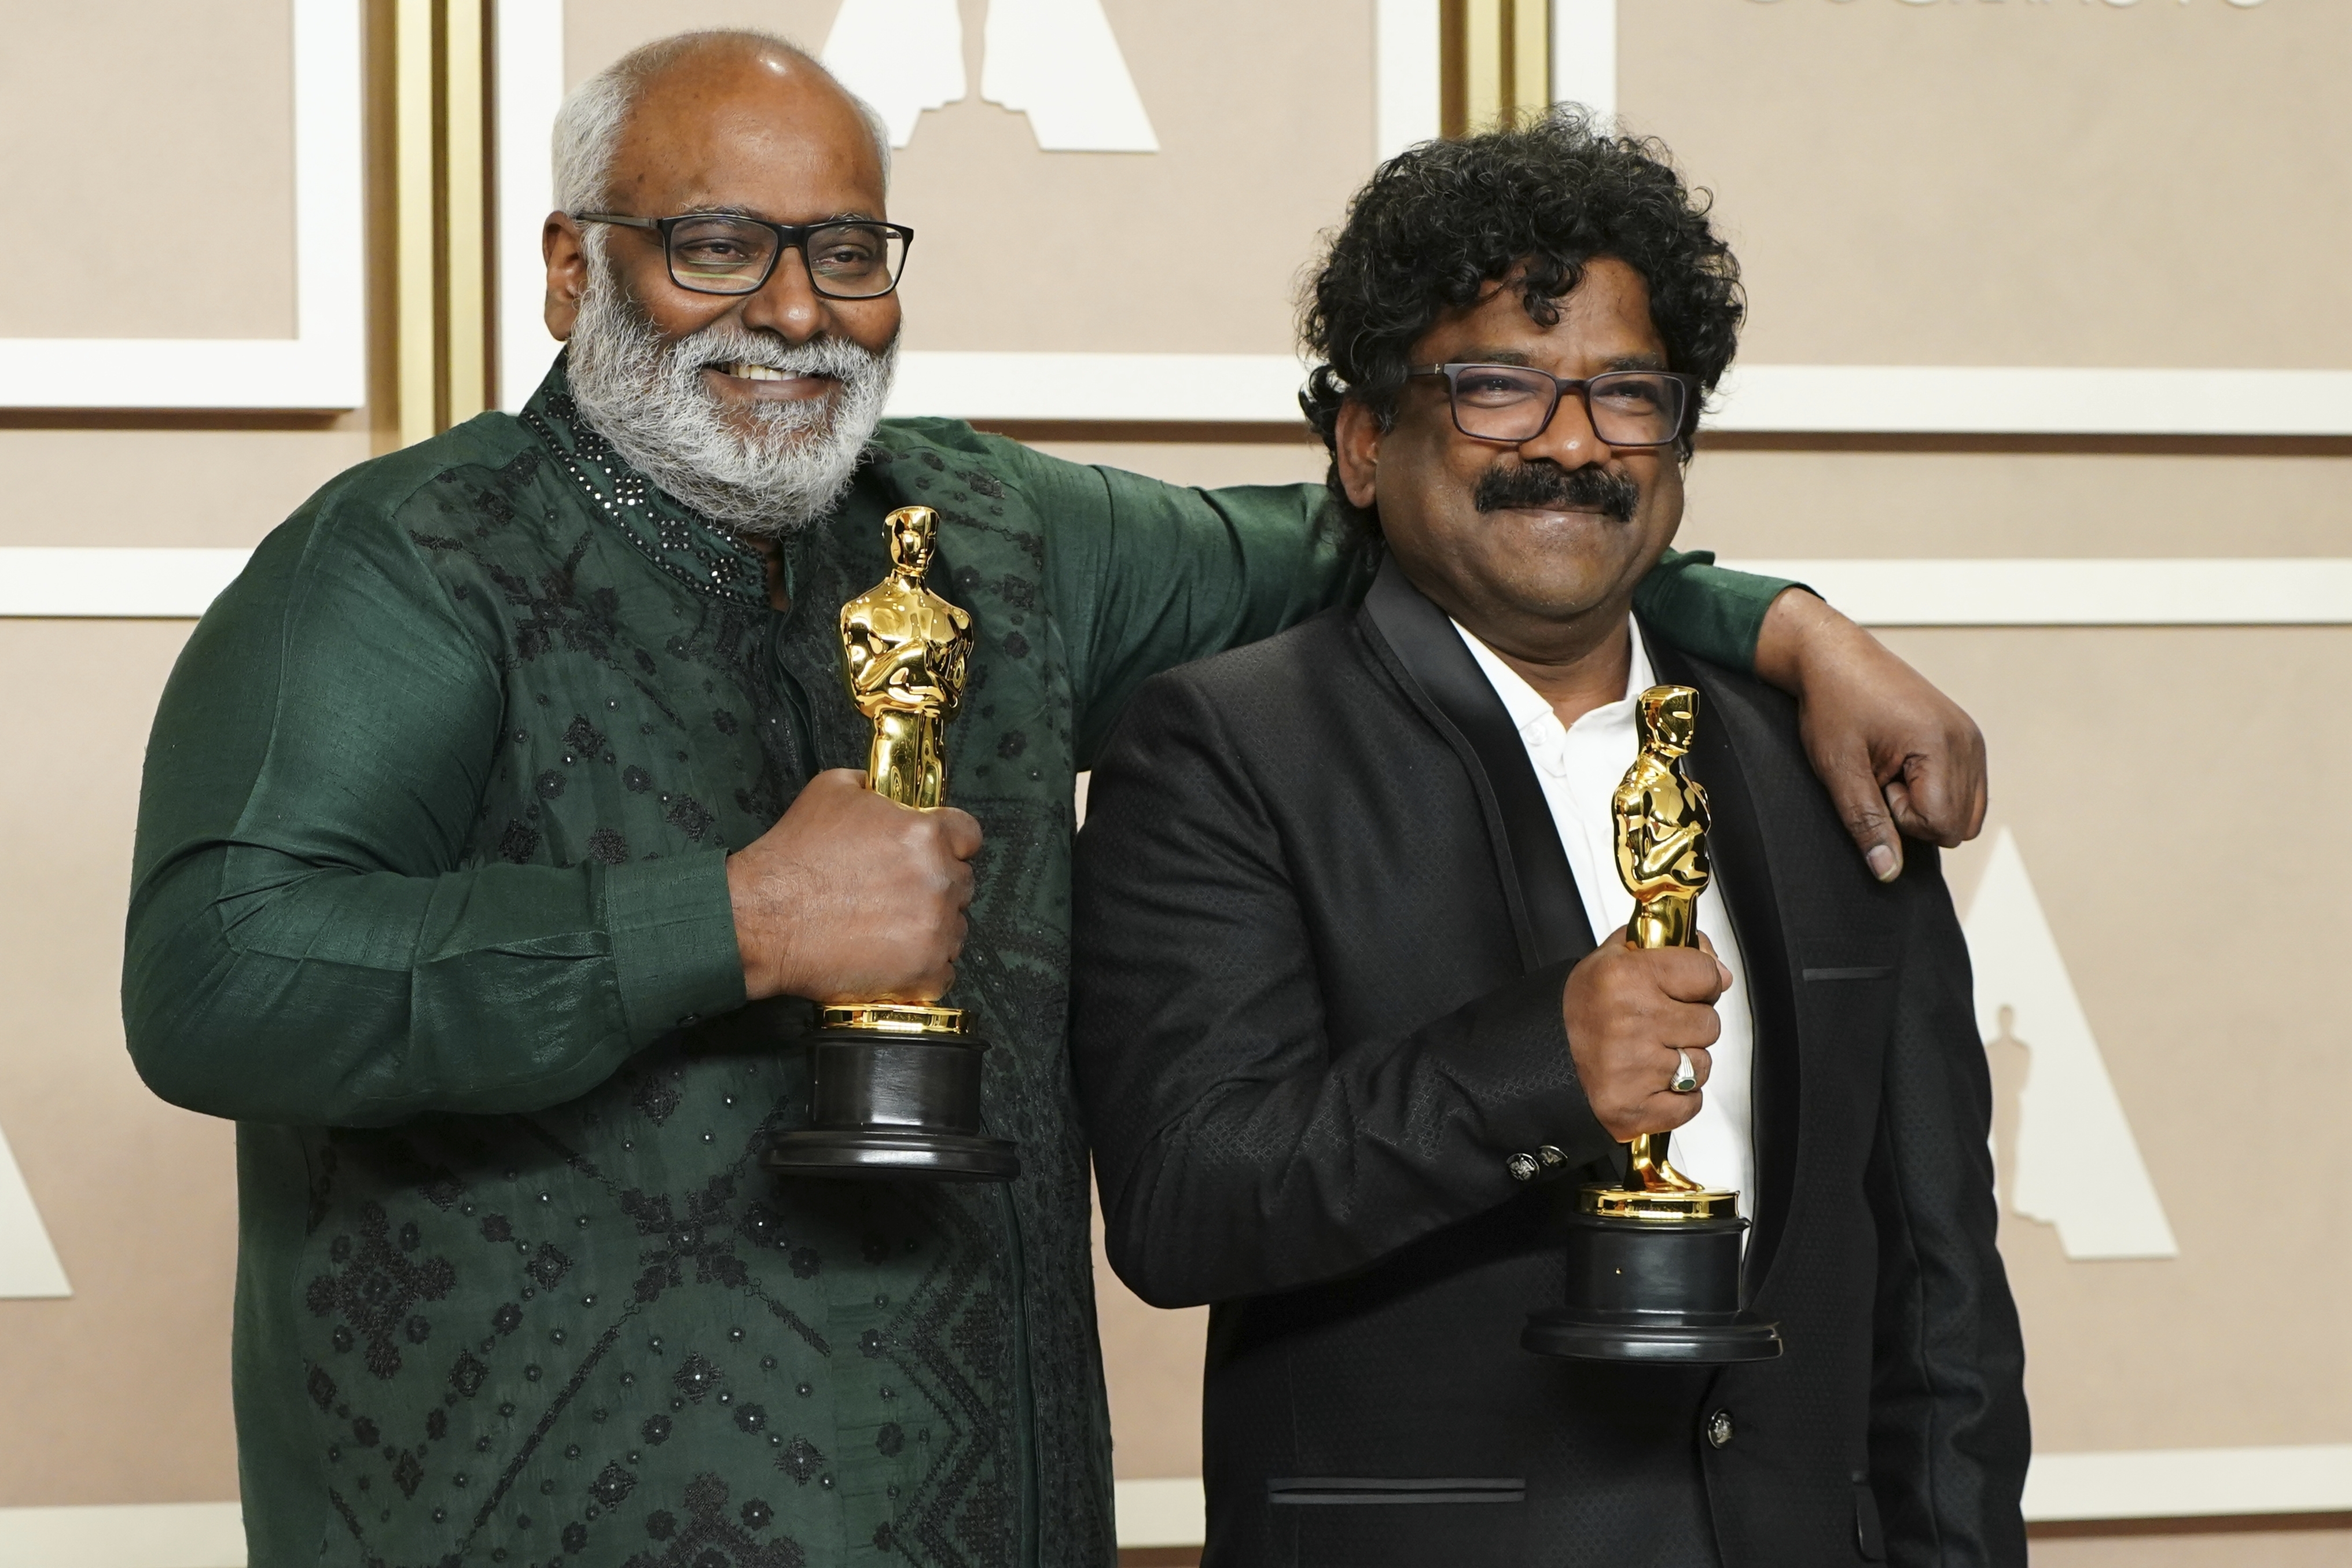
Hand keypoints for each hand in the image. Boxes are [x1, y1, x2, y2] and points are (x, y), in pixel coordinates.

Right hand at [727, 769, 981, 1002]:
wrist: (761, 918)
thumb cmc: (791, 859)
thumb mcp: (830, 791)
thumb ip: (872, 787)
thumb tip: (883, 789)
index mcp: (924, 834)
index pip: (969, 836)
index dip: (950, 844)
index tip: (935, 855)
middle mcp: (937, 879)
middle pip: (962, 883)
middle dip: (936, 887)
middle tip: (897, 895)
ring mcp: (935, 929)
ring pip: (957, 928)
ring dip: (932, 928)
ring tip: (888, 929)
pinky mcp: (924, 971)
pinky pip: (945, 972)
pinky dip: (924, 969)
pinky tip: (893, 958)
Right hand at [1562, 930, 1733, 1142]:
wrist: (1536, 1060)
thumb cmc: (1576, 1012)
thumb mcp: (1609, 958)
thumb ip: (1663, 947)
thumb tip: (1714, 962)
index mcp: (1625, 978)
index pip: (1705, 974)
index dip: (1702, 981)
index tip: (1690, 987)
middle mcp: (1632, 1022)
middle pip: (1709, 1022)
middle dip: (1690, 1024)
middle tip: (1660, 1024)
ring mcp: (1637, 1069)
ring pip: (1702, 1065)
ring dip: (1685, 1062)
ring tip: (1650, 1054)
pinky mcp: (1637, 1109)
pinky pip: (1691, 1102)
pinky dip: (1678, 1097)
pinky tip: (1651, 1082)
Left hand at [1753, 588, 1987, 882]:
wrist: (1834, 656)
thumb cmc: (1833, 705)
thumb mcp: (1839, 769)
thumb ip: (1866, 823)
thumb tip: (1888, 872)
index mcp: (1944, 744)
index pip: (1942, 826)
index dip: (1901, 818)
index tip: (1875, 782)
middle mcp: (1968, 740)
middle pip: (1960, 826)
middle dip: (1916, 816)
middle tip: (1881, 777)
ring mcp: (1971, 738)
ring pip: (1965, 813)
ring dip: (1925, 804)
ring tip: (1889, 769)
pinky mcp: (1965, 738)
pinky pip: (1965, 791)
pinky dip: (1933, 790)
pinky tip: (1901, 764)